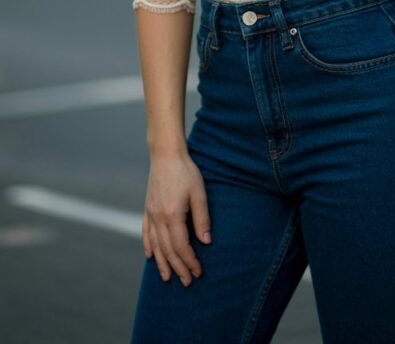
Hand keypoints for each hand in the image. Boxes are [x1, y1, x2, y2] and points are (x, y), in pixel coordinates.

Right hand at [142, 149, 211, 286]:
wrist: (165, 155)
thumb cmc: (185, 172)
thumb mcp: (199, 193)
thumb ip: (202, 218)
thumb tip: (206, 241)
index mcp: (172, 215)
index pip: (181, 246)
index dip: (190, 261)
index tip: (198, 272)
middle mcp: (158, 218)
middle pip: (168, 250)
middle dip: (178, 267)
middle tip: (186, 282)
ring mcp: (151, 214)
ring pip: (155, 245)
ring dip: (162, 263)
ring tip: (168, 277)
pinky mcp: (147, 208)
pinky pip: (146, 232)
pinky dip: (148, 246)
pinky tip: (150, 255)